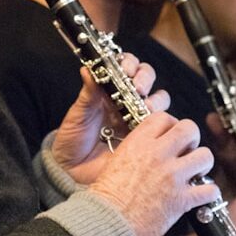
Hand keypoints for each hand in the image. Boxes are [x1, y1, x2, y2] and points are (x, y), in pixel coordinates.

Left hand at [53, 53, 169, 183]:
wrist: (73, 172)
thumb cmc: (72, 141)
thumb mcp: (77, 115)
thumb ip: (87, 93)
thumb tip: (88, 69)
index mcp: (109, 92)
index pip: (126, 68)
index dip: (130, 64)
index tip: (126, 69)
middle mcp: (127, 102)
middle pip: (146, 79)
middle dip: (145, 78)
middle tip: (138, 88)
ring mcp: (138, 120)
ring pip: (159, 100)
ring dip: (156, 99)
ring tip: (146, 107)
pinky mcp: (147, 138)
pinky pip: (163, 126)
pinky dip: (163, 122)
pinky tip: (151, 125)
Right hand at [89, 112, 219, 235]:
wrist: (107, 225)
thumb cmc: (105, 199)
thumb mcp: (115, 162)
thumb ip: (135, 151)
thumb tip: (148, 148)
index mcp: (138, 143)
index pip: (164, 117)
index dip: (171, 124)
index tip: (171, 134)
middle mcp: (157, 155)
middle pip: (189, 129)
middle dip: (192, 139)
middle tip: (187, 151)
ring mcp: (172, 176)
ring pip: (205, 156)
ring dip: (203, 164)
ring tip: (195, 173)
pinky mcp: (182, 199)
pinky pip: (209, 189)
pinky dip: (209, 193)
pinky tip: (202, 195)